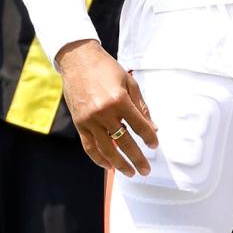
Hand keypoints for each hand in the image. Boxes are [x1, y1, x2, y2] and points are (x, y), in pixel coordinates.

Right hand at [57, 39, 158, 175]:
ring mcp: (90, 120)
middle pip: (125, 142)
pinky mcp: (79, 124)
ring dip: (119, 164)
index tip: (154, 145)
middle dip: (137, 158)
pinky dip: (99, 158)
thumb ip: (141, 107)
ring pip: (106, 149)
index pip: (140, 126)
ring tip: (129, 172)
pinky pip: (89, 146)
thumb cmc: (106, 69)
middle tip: (145, 170)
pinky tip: (109, 165)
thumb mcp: (129, 83)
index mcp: (120, 100)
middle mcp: (104, 112)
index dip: (150, 138)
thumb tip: (153, 128)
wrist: (78, 60)